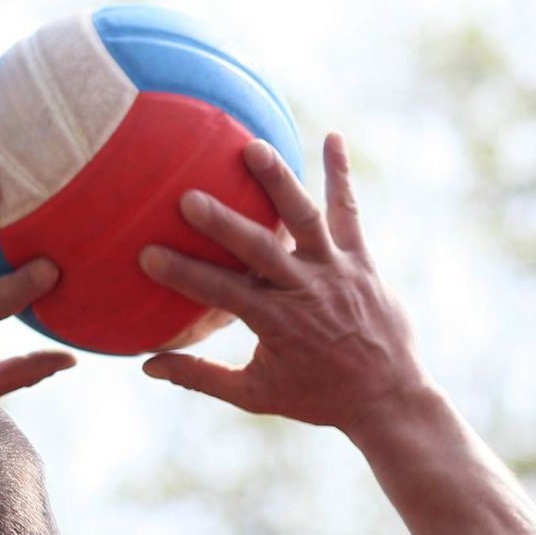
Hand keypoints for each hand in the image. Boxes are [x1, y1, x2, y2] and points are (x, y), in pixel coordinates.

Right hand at [138, 133, 430, 431]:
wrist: (389, 396)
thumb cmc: (316, 397)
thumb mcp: (255, 395)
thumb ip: (200, 378)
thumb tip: (147, 366)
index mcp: (277, 324)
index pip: (221, 294)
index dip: (183, 274)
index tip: (148, 254)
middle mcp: (306, 292)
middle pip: (259, 250)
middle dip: (223, 224)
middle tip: (188, 197)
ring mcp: (336, 271)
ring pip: (305, 220)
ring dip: (280, 182)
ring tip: (252, 148)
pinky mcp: (361, 260)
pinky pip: (349, 213)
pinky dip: (341, 176)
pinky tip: (333, 137)